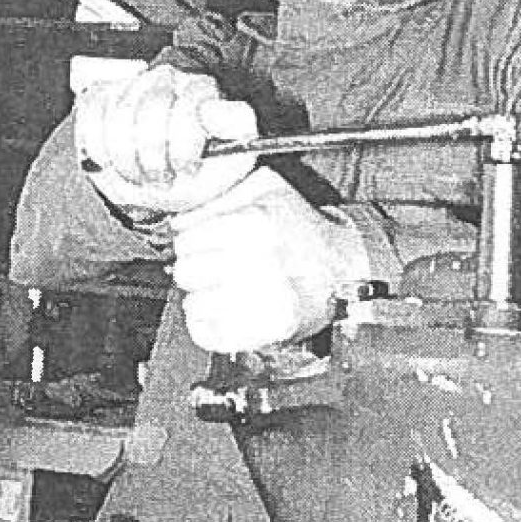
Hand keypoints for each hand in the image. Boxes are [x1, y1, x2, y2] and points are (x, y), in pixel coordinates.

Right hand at [74, 65, 257, 214]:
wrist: (164, 181)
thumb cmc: (200, 169)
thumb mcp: (232, 155)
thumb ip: (236, 128)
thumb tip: (217, 110)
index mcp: (201, 90)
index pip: (187, 110)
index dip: (184, 148)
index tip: (186, 170)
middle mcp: (166, 79)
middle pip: (148, 114)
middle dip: (153, 158)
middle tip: (161, 179)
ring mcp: (131, 85)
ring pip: (116, 121)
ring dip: (126, 161)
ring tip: (141, 174)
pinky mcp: (100, 97)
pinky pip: (90, 120)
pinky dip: (99, 150)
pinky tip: (115, 162)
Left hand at [170, 168, 369, 352]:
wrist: (341, 268)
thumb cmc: (302, 228)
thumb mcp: (266, 187)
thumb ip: (218, 193)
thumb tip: (179, 218)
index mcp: (255, 223)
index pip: (185, 239)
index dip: (194, 240)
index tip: (207, 242)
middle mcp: (258, 262)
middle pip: (186, 272)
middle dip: (198, 268)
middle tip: (218, 266)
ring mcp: (262, 301)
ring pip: (193, 305)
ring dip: (205, 298)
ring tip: (228, 289)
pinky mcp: (265, 332)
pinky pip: (208, 334)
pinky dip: (210, 325)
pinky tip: (228, 310)